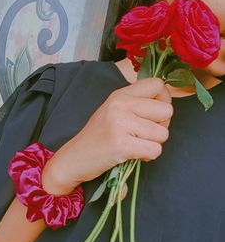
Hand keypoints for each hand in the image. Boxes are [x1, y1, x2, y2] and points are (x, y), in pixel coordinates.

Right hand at [42, 78, 172, 194]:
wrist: (75, 157)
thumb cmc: (99, 136)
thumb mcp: (115, 110)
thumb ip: (137, 103)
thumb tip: (166, 105)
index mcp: (121, 94)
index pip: (157, 84)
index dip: (164, 100)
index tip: (155, 114)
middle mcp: (121, 104)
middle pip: (167, 111)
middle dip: (162, 126)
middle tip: (144, 134)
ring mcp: (120, 123)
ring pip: (163, 133)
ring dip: (154, 143)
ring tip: (136, 144)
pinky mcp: (121, 144)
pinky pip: (155, 150)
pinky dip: (148, 156)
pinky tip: (134, 154)